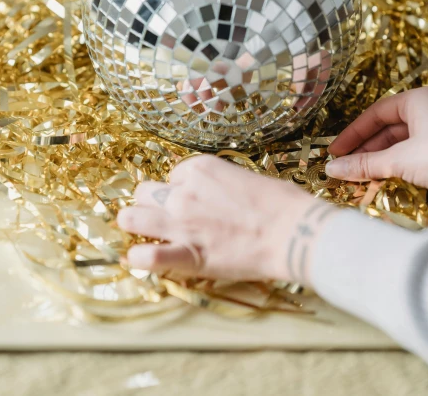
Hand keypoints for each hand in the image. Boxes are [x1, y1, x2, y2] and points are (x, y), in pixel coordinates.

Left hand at [117, 156, 337, 280]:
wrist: (294, 232)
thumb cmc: (282, 203)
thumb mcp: (247, 178)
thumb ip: (220, 184)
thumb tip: (214, 196)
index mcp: (200, 169)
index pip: (174, 175)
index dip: (182, 187)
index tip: (194, 199)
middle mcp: (183, 192)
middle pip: (146, 192)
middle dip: (153, 201)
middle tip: (164, 214)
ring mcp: (181, 223)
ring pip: (132, 218)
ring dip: (134, 223)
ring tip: (140, 231)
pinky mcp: (187, 255)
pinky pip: (147, 257)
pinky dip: (140, 259)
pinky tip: (140, 258)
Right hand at [325, 87, 427, 212]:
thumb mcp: (399, 161)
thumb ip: (364, 165)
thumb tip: (332, 169)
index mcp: (418, 99)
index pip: (375, 114)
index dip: (353, 134)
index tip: (335, 151)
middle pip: (388, 128)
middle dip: (366, 149)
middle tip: (345, 166)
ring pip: (402, 142)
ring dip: (382, 159)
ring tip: (362, 176)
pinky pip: (416, 151)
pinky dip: (399, 163)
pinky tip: (386, 178)